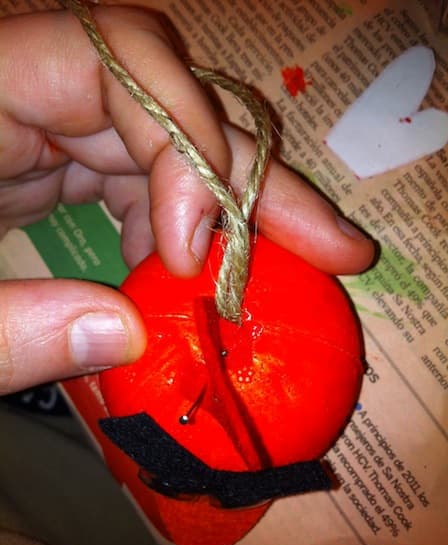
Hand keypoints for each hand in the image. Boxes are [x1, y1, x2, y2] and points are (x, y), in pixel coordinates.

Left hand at [0, 6, 374, 394]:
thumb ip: (1, 329)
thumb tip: (121, 336)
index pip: (115, 58)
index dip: (181, 144)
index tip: (195, 252)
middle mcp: (20, 87)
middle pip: (167, 102)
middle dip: (252, 182)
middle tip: (333, 246)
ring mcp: (36, 120)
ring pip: (164, 139)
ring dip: (227, 211)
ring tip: (284, 269)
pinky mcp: (42, 156)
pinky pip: (131, 175)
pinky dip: (172, 226)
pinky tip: (187, 275)